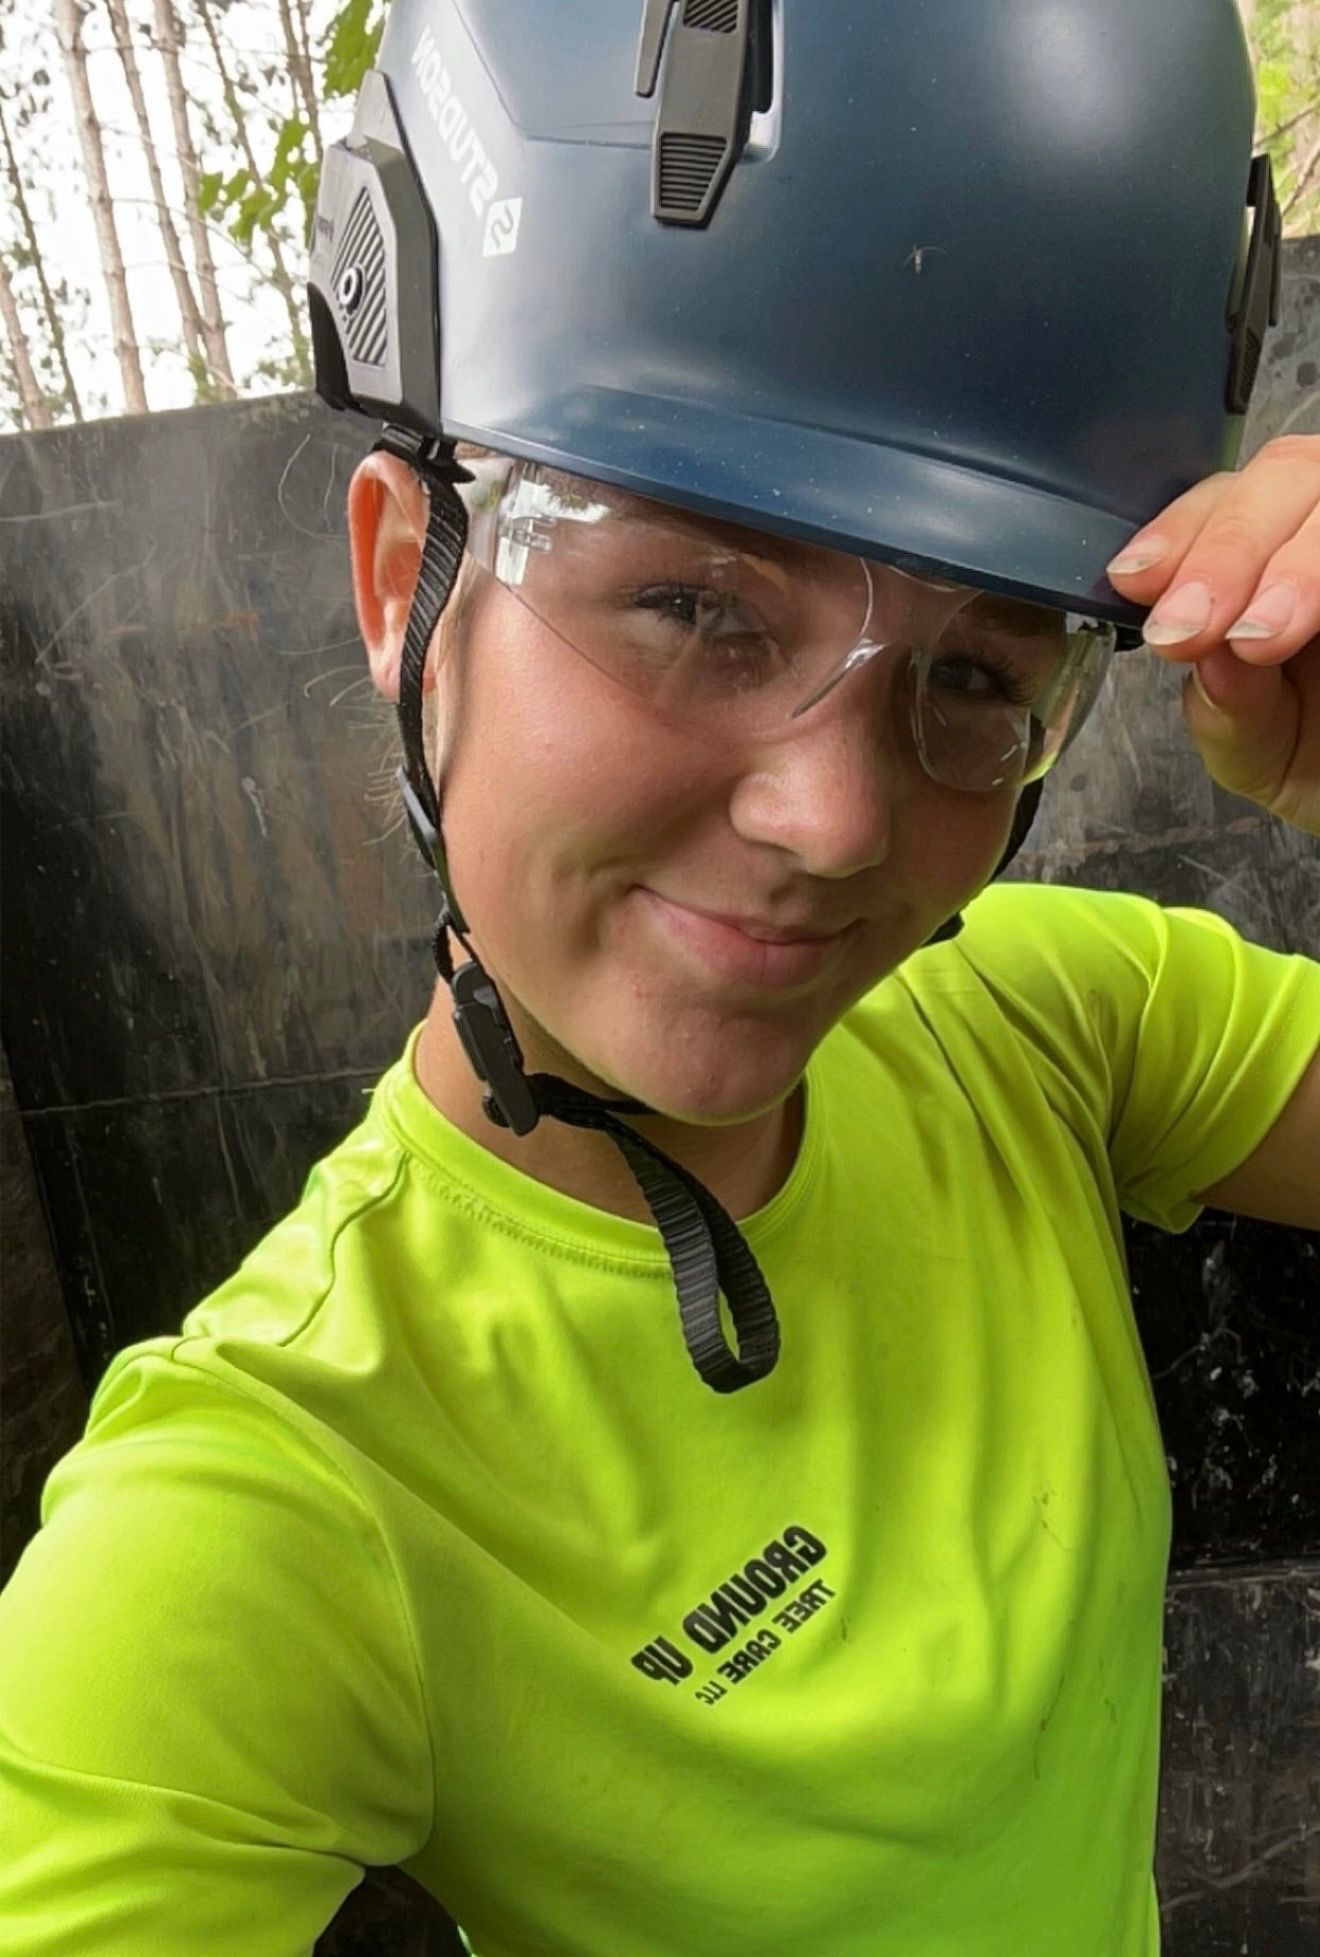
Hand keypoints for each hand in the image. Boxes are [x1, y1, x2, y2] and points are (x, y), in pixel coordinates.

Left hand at [1105, 434, 1319, 836]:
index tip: (1136, 582)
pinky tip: (1311, 621)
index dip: (1178, 533)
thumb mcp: (1262, 753)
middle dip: (1228, 551)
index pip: (1221, 500)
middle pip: (1288, 472)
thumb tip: (1210, 659)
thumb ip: (1227, 712)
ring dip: (1298, 563)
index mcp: (1271, 555)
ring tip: (1260, 639)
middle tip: (1192, 629)